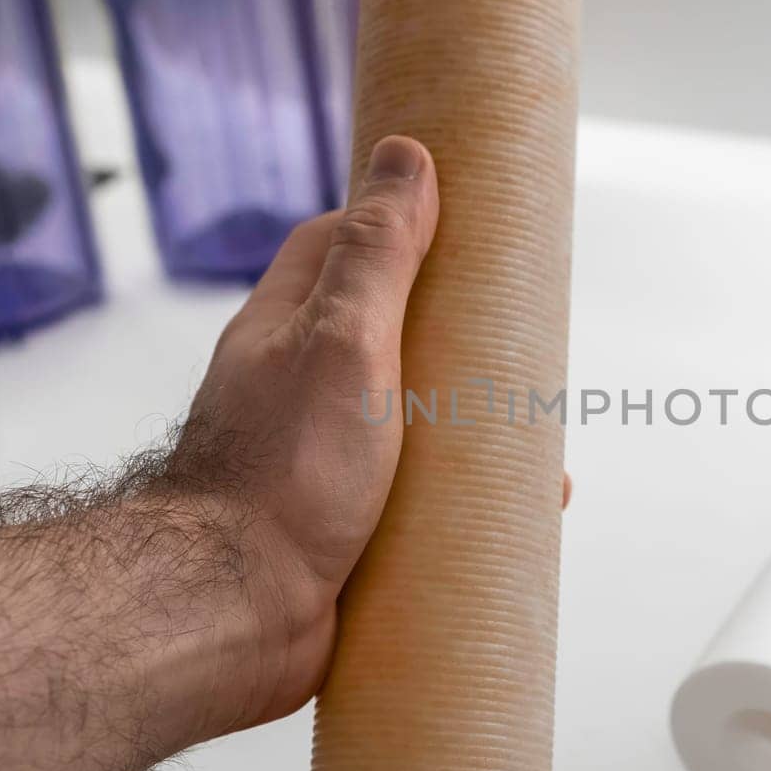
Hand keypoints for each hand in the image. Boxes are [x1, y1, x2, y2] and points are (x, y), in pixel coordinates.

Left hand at [169, 136, 570, 738]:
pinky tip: (514, 515)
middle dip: (457, 340)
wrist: (233, 614)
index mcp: (291, 328)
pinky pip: (420, 502)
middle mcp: (303, 387)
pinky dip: (468, 502)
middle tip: (522, 346)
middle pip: (390, 336)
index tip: (466, 222)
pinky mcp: (348, 529)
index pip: (341, 245)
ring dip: (472, 429)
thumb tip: (406, 156)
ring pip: (412, 424)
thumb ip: (376, 253)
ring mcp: (324, 460)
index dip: (402, 225)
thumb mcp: (343, 340)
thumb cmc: (279, 473)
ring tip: (537, 440)